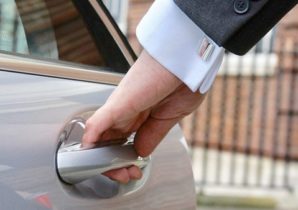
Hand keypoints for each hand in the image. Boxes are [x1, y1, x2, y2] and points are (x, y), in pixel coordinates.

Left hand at [82, 50, 204, 182]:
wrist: (187, 61)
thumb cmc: (183, 81)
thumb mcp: (170, 118)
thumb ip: (153, 135)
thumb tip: (140, 152)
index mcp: (140, 115)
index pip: (122, 142)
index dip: (124, 160)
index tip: (133, 171)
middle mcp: (127, 112)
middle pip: (108, 141)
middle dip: (112, 162)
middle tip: (124, 175)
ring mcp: (121, 108)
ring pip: (99, 135)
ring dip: (102, 157)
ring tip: (111, 171)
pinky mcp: (119, 104)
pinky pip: (97, 122)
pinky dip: (90, 138)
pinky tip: (86, 152)